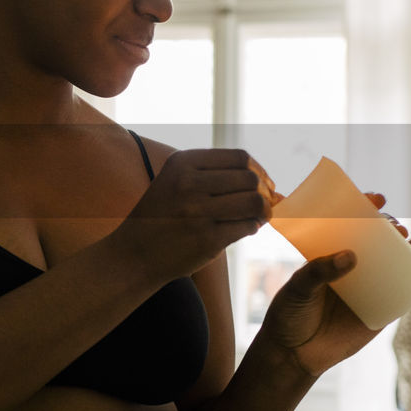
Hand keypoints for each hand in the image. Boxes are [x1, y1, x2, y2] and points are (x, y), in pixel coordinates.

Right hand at [115, 148, 280, 279]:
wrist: (134, 254)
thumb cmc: (163, 216)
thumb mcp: (177, 181)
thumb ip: (218, 177)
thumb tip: (275, 188)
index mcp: (182, 162)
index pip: (239, 157)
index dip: (259, 170)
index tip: (263, 183)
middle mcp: (188, 183)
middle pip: (250, 178)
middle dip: (263, 191)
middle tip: (264, 203)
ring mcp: (197, 211)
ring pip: (254, 201)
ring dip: (264, 210)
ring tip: (258, 216)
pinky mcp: (206, 238)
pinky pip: (247, 226)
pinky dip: (253, 227)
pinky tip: (245, 229)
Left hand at [258, 193, 410, 376]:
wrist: (294, 355)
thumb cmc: (289, 315)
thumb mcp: (299, 288)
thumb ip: (319, 271)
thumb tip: (350, 256)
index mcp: (329, 255)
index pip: (349, 225)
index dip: (364, 208)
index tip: (375, 197)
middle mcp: (351, 268)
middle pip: (377, 241)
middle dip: (390, 227)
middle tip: (393, 225)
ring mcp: (367, 289)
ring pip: (394, 264)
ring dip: (408, 249)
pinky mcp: (379, 312)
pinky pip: (402, 294)